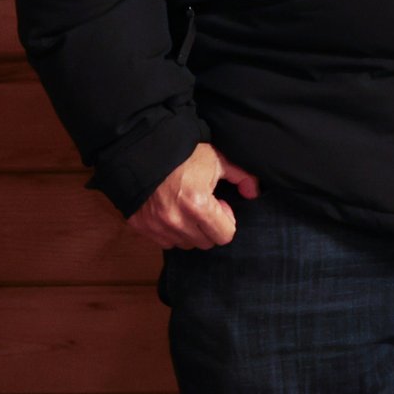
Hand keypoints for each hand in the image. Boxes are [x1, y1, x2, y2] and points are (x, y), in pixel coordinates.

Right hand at [129, 142, 259, 248]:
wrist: (143, 149)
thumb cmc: (183, 153)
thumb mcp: (217, 158)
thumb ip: (242, 175)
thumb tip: (253, 193)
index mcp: (197, 204)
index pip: (224, 236)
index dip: (227, 219)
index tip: (220, 204)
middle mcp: (176, 220)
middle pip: (206, 242)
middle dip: (210, 226)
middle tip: (205, 205)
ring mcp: (156, 225)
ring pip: (185, 244)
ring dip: (191, 230)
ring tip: (188, 207)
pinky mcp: (141, 226)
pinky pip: (165, 241)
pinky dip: (172, 231)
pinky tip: (172, 210)